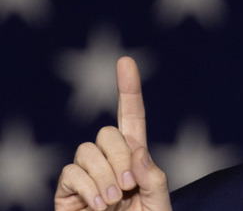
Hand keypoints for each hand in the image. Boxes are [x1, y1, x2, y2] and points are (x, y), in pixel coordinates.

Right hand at [54, 57, 171, 210]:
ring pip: (87, 151)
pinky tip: (99, 206)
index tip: (125, 61)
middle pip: (107, 133)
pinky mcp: (67, 193)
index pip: (131, 117)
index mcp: (136, 158)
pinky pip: (71, 173)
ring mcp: (86, 176)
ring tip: (114, 202)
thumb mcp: (160, 204)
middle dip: (120, 157)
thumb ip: (155, 177)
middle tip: (129, 186)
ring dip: (104, 175)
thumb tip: (137, 151)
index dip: (128, 89)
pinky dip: (87, 188)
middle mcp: (109, 161)